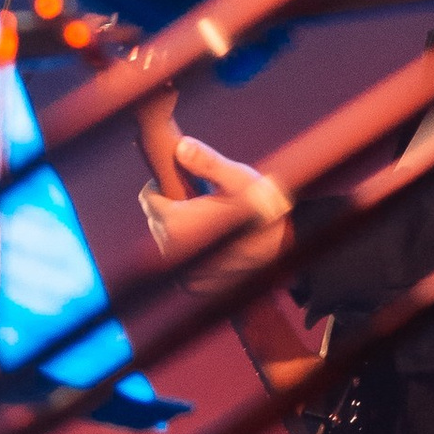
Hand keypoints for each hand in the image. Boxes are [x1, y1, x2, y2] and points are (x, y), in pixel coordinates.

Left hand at [137, 136, 292, 281]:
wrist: (285, 249)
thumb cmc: (262, 210)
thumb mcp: (237, 179)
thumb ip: (206, 162)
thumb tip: (180, 146)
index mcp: (176, 224)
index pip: (148, 197)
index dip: (165, 183)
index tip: (188, 181)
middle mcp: (172, 253)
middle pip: (155, 219)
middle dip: (173, 206)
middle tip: (205, 200)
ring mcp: (181, 273)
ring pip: (165, 240)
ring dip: (181, 228)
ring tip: (212, 221)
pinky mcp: (192, 286)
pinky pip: (179, 262)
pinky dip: (190, 249)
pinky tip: (214, 241)